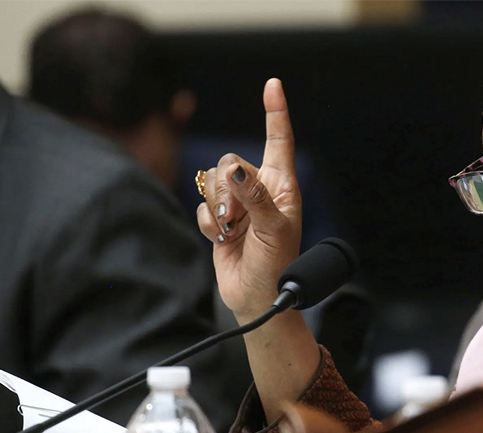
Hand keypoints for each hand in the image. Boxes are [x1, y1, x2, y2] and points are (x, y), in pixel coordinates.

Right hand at [197, 79, 301, 321]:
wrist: (257, 298)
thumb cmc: (277, 267)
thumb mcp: (274, 230)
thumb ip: (255, 197)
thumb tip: (235, 170)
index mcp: (282, 186)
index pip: (279, 141)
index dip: (276, 112)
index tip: (273, 85)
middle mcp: (259, 189)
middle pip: (229, 162)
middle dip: (228, 190)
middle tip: (239, 219)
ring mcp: (237, 203)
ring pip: (211, 182)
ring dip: (218, 209)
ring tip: (232, 232)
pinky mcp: (218, 218)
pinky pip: (200, 204)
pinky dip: (207, 223)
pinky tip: (222, 238)